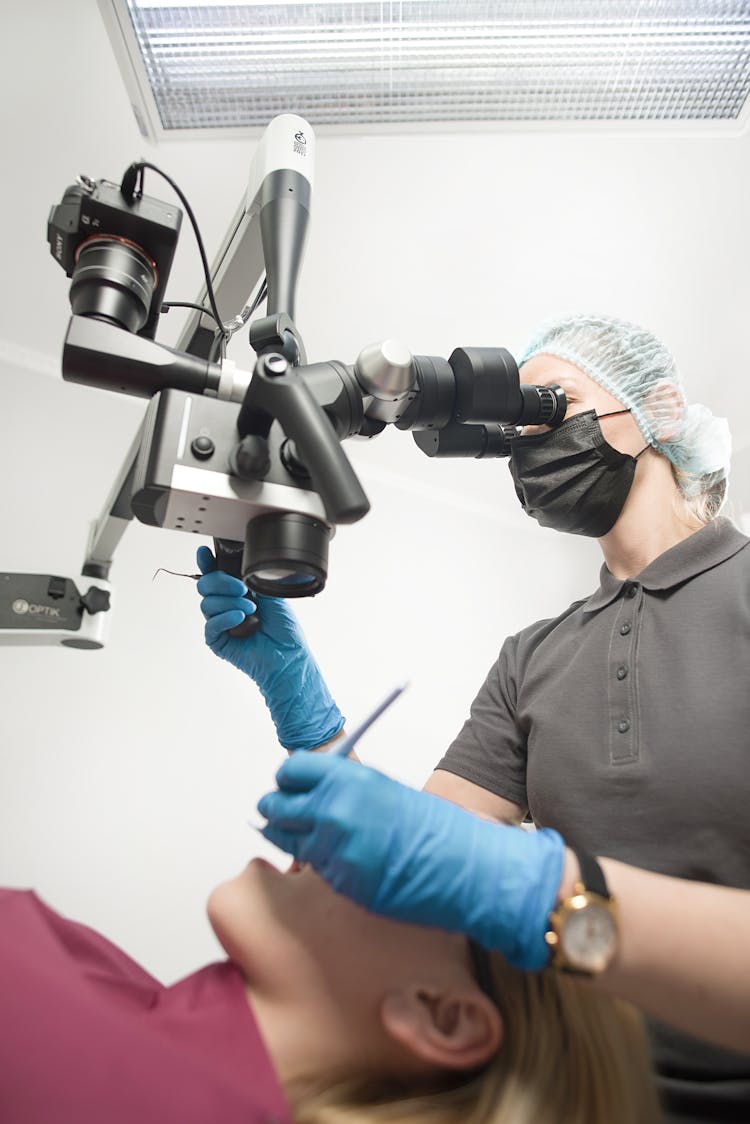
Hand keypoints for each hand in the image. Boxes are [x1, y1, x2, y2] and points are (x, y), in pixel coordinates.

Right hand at [196, 546, 343, 750]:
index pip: (215, 575)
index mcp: (237, 593)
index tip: (204, 553)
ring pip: (207, 603)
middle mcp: (226, 606)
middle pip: (205, 585)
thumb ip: (253, 579)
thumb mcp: (272, 595)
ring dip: (229, 602)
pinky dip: (225, 618)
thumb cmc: (285, 631)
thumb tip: (240, 566)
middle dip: (221, 582)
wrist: (290, 657)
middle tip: (242, 588)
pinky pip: (211, 625)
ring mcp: (221, 624)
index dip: (207, 563)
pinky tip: (241, 618)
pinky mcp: (218, 641)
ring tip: (251, 609)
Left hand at [258, 753, 564, 968]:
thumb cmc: (431, 827)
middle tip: (288, 814)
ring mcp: (334, 847)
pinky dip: (320, 863)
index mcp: (349, 778)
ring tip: (319, 837)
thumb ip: (344, 787)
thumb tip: (309, 789)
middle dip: (277, 809)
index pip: (291, 769)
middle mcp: (335, 808)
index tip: (290, 785)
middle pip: (274, 804)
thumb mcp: (384, 790)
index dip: (288, 779)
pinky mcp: (338, 880)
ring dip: (294, 837)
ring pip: (285, 839)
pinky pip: (312, 867)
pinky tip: (344, 859)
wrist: (461, 866)